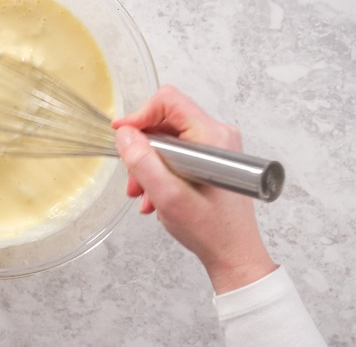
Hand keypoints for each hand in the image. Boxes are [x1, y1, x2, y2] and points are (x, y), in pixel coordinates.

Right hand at [112, 86, 275, 293]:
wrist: (233, 254)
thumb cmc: (211, 229)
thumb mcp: (167, 196)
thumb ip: (142, 161)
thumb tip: (124, 134)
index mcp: (212, 136)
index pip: (168, 101)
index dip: (140, 116)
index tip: (122, 137)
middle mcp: (217, 135)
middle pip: (165, 121)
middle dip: (142, 150)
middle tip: (134, 179)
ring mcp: (216, 147)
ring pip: (168, 140)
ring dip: (149, 166)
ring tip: (144, 195)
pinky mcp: (212, 160)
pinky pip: (176, 153)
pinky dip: (160, 172)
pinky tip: (156, 197)